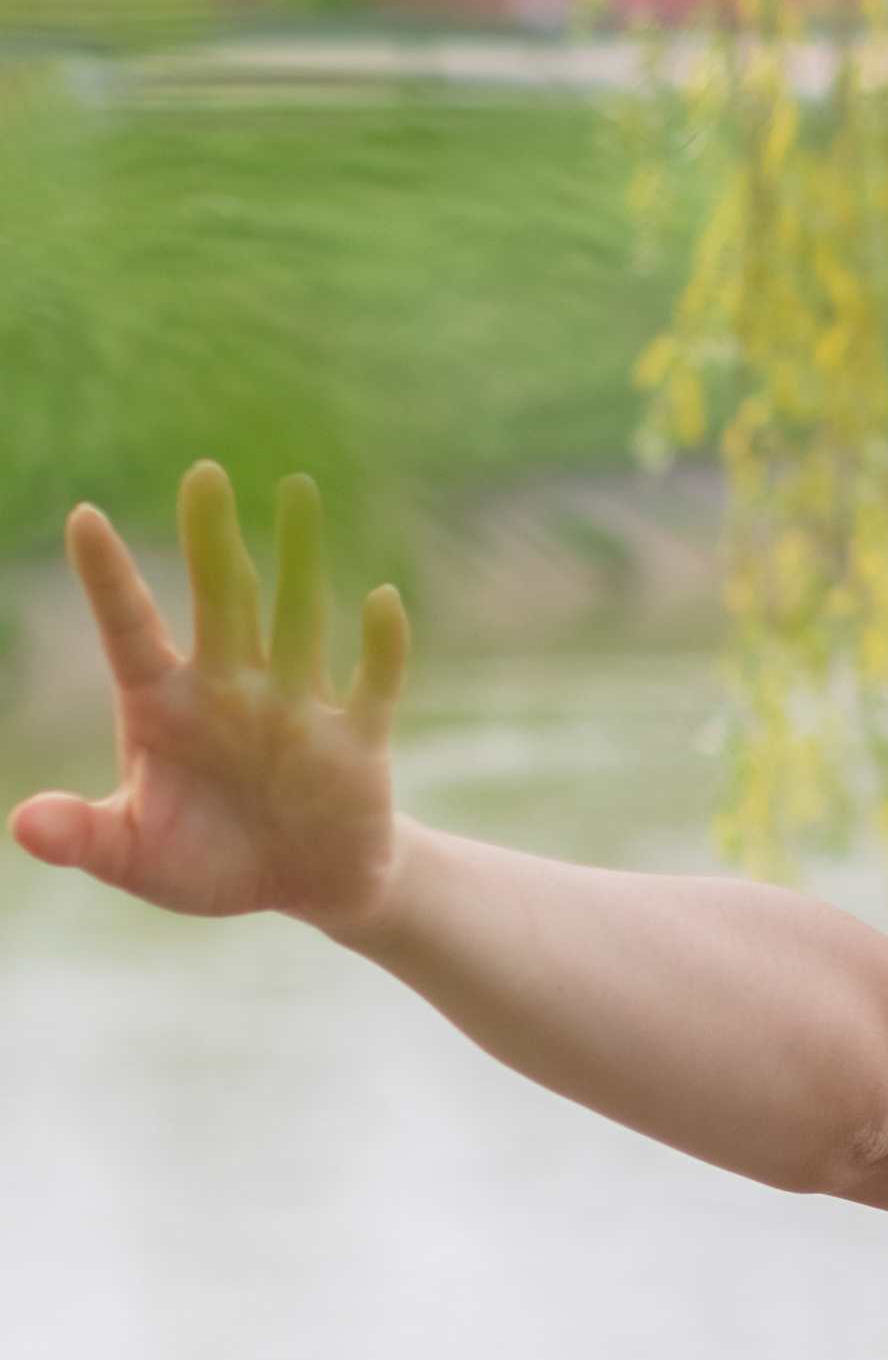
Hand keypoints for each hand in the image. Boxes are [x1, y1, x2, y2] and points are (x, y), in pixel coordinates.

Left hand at [9, 464, 408, 931]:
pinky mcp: (356, 741)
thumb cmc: (209, 862)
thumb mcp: (137, 859)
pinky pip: (371, 684)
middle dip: (210, 542)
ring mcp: (296, 708)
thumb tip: (24, 824)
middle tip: (202, 474)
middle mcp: (231, 691)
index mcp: (165, 709)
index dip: (109, 579)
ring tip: (296, 491)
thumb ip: (85, 837)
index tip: (83, 517)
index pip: (130, 632)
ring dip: (298, 560)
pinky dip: (380, 646)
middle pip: (220, 603)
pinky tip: (380, 599)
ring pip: (297, 621)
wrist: (306, 885)